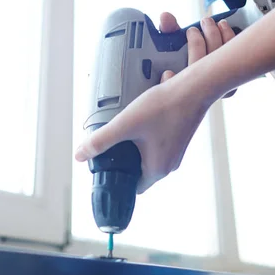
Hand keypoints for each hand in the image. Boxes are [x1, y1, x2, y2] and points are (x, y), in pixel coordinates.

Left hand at [75, 12, 235, 193]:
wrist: (195, 88)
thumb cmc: (163, 107)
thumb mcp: (125, 124)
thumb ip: (101, 140)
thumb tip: (79, 156)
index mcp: (157, 169)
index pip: (133, 186)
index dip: (118, 178)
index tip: (105, 165)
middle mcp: (169, 164)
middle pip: (139, 169)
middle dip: (124, 157)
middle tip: (110, 141)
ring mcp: (176, 150)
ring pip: (148, 152)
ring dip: (136, 142)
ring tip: (124, 126)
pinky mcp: (180, 136)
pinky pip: (158, 139)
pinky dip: (147, 131)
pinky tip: (142, 114)